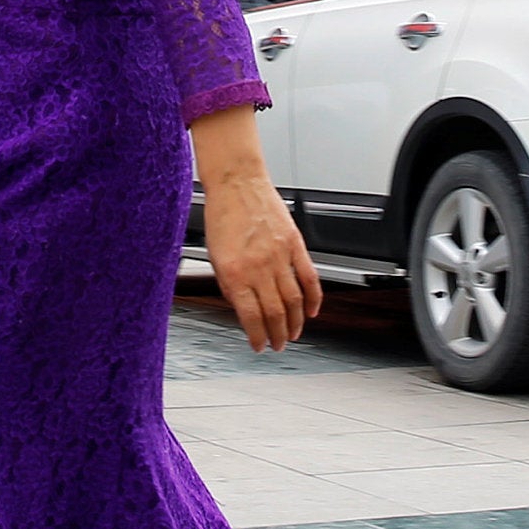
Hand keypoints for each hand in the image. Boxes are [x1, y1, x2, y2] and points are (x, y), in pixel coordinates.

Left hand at [201, 167, 323, 351]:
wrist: (236, 182)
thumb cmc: (222, 215)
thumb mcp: (215, 257)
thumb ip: (230, 285)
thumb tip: (243, 309)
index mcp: (234, 272)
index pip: (250, 317)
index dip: (257, 336)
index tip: (259, 346)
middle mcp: (258, 267)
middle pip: (275, 313)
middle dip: (278, 335)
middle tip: (278, 345)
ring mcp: (279, 256)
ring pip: (294, 301)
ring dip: (295, 323)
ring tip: (293, 334)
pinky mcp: (294, 244)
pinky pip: (309, 278)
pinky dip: (313, 299)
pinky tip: (311, 311)